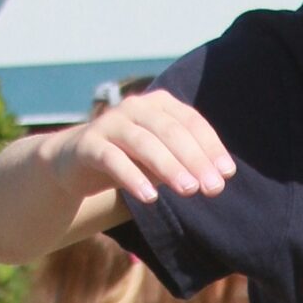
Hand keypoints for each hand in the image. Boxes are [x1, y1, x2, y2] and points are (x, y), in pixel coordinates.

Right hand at [52, 89, 235, 205]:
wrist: (76, 162)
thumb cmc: (130, 160)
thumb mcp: (161, 160)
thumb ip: (185, 163)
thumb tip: (219, 177)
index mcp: (158, 105)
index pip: (191, 121)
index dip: (210, 147)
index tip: (226, 174)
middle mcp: (135, 107)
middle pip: (170, 131)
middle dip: (194, 160)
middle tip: (213, 188)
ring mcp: (110, 123)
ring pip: (144, 142)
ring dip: (169, 167)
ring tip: (188, 190)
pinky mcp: (88, 144)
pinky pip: (112, 159)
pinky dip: (132, 177)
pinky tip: (149, 197)